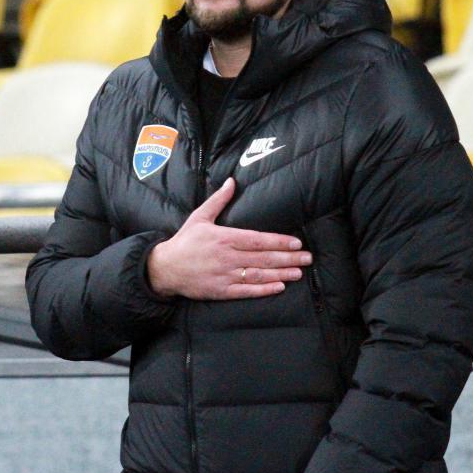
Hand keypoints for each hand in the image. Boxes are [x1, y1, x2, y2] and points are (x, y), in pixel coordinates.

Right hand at [147, 178, 310, 299]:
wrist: (165, 268)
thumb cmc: (184, 241)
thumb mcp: (200, 217)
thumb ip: (219, 200)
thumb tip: (232, 181)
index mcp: (224, 238)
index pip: (257, 239)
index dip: (278, 241)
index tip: (296, 242)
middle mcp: (227, 257)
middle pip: (263, 257)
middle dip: (288, 258)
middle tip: (307, 258)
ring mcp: (225, 275)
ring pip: (258, 274)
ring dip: (281, 274)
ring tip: (299, 272)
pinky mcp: (221, 291)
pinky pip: (246, 291)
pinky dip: (264, 290)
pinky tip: (279, 287)